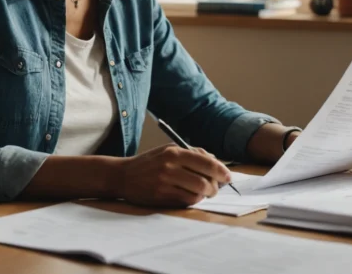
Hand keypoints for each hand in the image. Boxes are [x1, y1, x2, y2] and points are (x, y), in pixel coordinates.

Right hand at [115, 145, 232, 206]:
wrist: (122, 176)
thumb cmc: (149, 163)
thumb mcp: (168, 150)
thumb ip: (192, 153)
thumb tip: (215, 160)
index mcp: (174, 151)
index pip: (205, 161)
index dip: (220, 170)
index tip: (228, 177)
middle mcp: (170, 166)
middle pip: (204, 179)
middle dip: (215, 186)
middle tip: (216, 188)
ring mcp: (165, 182)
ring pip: (197, 192)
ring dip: (205, 195)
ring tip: (205, 193)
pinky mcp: (161, 196)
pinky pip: (186, 201)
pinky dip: (194, 200)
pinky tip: (192, 197)